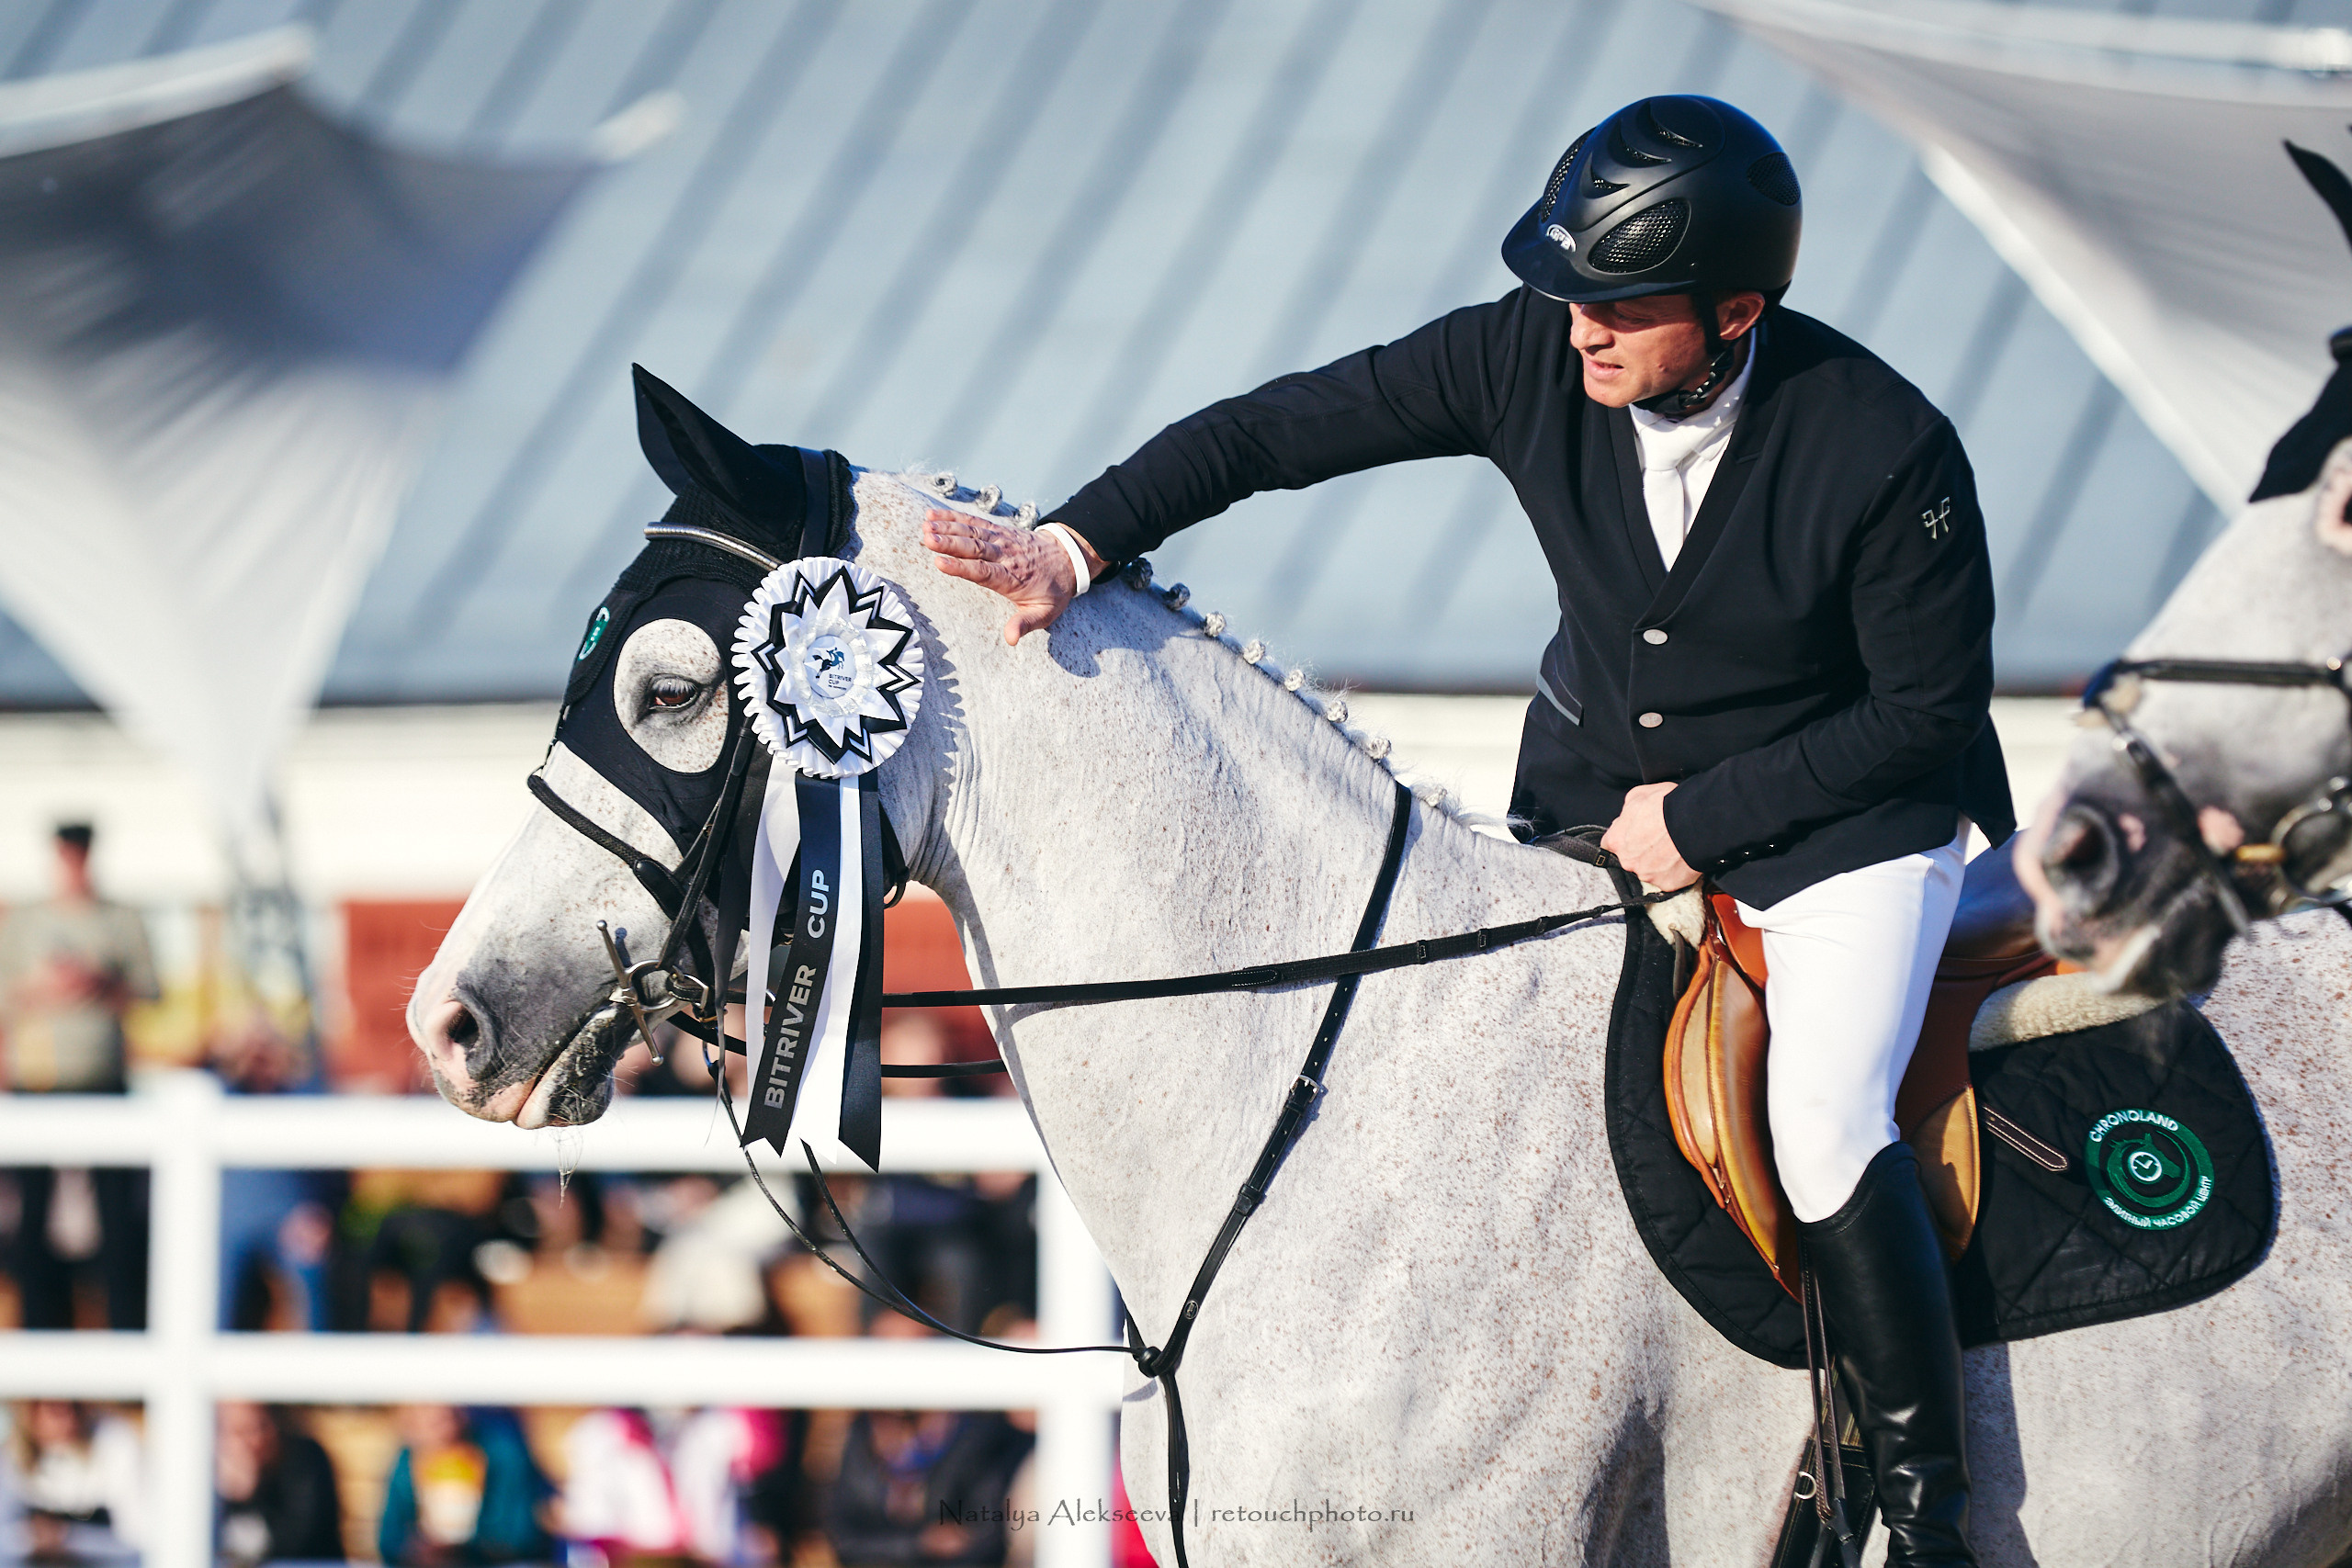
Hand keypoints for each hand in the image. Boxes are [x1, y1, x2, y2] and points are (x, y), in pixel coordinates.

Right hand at [923, 508, 1103, 646]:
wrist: (1069, 559)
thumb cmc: (1053, 590)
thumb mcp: (1045, 613)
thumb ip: (1026, 624)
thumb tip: (1010, 639)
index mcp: (1013, 577)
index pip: (984, 571)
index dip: (961, 567)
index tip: (940, 562)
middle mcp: (1006, 555)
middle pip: (975, 547)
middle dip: (950, 543)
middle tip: (927, 539)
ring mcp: (1002, 540)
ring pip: (973, 532)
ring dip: (949, 527)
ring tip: (926, 525)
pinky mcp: (999, 531)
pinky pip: (976, 522)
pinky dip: (955, 517)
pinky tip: (935, 515)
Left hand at [1601, 782, 1699, 890]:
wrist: (1695, 822)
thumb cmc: (1667, 805)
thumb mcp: (1639, 795)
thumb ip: (1627, 810)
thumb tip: (1627, 817)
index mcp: (1617, 840)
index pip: (1610, 844)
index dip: (1623, 838)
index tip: (1633, 835)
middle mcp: (1627, 861)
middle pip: (1629, 859)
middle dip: (1640, 851)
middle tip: (1658, 839)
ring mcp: (1647, 875)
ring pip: (1648, 870)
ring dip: (1657, 862)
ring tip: (1673, 848)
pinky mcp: (1666, 884)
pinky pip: (1668, 879)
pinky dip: (1674, 871)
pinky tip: (1681, 858)